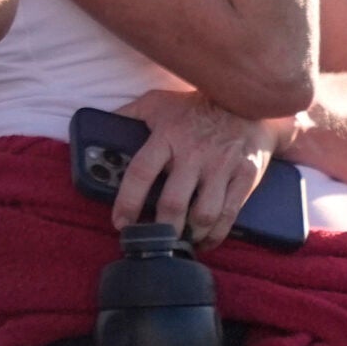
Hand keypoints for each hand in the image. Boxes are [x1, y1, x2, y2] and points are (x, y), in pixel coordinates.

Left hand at [112, 87, 283, 248]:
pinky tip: (205, 241)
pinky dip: (216, 235)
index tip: (120, 223)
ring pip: (203, 214)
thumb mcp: (157, 102)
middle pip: (173, 202)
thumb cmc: (193, 106)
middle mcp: (193, 154)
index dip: (128, 201)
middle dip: (160, 229)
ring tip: (178, 244)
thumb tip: (100, 124)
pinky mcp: (245, 176)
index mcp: (167, 136)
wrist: (246, 101)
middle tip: (152, 242)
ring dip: (189, 235)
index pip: (141, 172)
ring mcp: (221, 167)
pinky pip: (229, 214)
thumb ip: (129, 114)